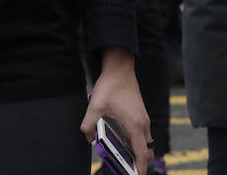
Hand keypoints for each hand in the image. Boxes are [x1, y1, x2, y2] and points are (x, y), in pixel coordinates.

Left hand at [83, 47, 151, 174]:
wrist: (120, 70)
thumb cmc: (110, 87)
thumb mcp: (95, 106)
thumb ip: (89, 124)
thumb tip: (88, 137)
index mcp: (134, 125)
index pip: (141, 152)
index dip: (141, 166)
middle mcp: (143, 124)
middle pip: (146, 150)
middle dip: (140, 161)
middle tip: (127, 167)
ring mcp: (144, 119)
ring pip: (146, 141)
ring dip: (138, 151)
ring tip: (125, 156)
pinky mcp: (141, 114)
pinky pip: (143, 133)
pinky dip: (137, 141)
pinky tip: (123, 140)